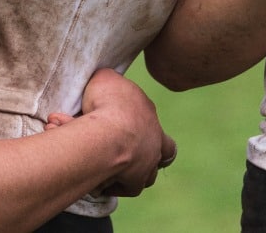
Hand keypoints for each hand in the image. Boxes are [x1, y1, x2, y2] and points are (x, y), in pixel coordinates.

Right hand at [75, 68, 173, 196]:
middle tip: (129, 148)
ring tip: (114, 166)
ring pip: (150, 171)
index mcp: (147, 111)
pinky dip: (117, 185)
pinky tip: (102, 182)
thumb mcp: (105, 78)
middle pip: (163, 148)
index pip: (149, 116)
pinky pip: (130, 187)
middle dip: (149, 149)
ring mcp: (148, 161)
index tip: (118, 120)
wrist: (109, 133)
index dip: (137, 120)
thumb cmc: (107, 103)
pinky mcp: (136, 181)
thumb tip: (105, 81)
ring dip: (136, 169)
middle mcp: (154, 138)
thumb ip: (108, 80)